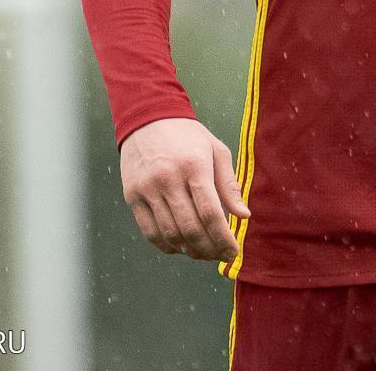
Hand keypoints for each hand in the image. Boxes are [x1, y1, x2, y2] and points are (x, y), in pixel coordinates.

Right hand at [119, 117, 249, 260]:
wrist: (148, 119)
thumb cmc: (189, 136)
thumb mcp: (216, 151)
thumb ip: (229, 185)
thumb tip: (243, 216)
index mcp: (194, 166)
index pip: (210, 212)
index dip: (223, 238)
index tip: (233, 252)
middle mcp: (169, 179)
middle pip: (190, 228)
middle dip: (209, 249)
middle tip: (221, 257)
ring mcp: (148, 189)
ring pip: (170, 233)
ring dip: (190, 250)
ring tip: (204, 253)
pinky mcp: (132, 196)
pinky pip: (149, 231)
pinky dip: (167, 245)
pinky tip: (181, 248)